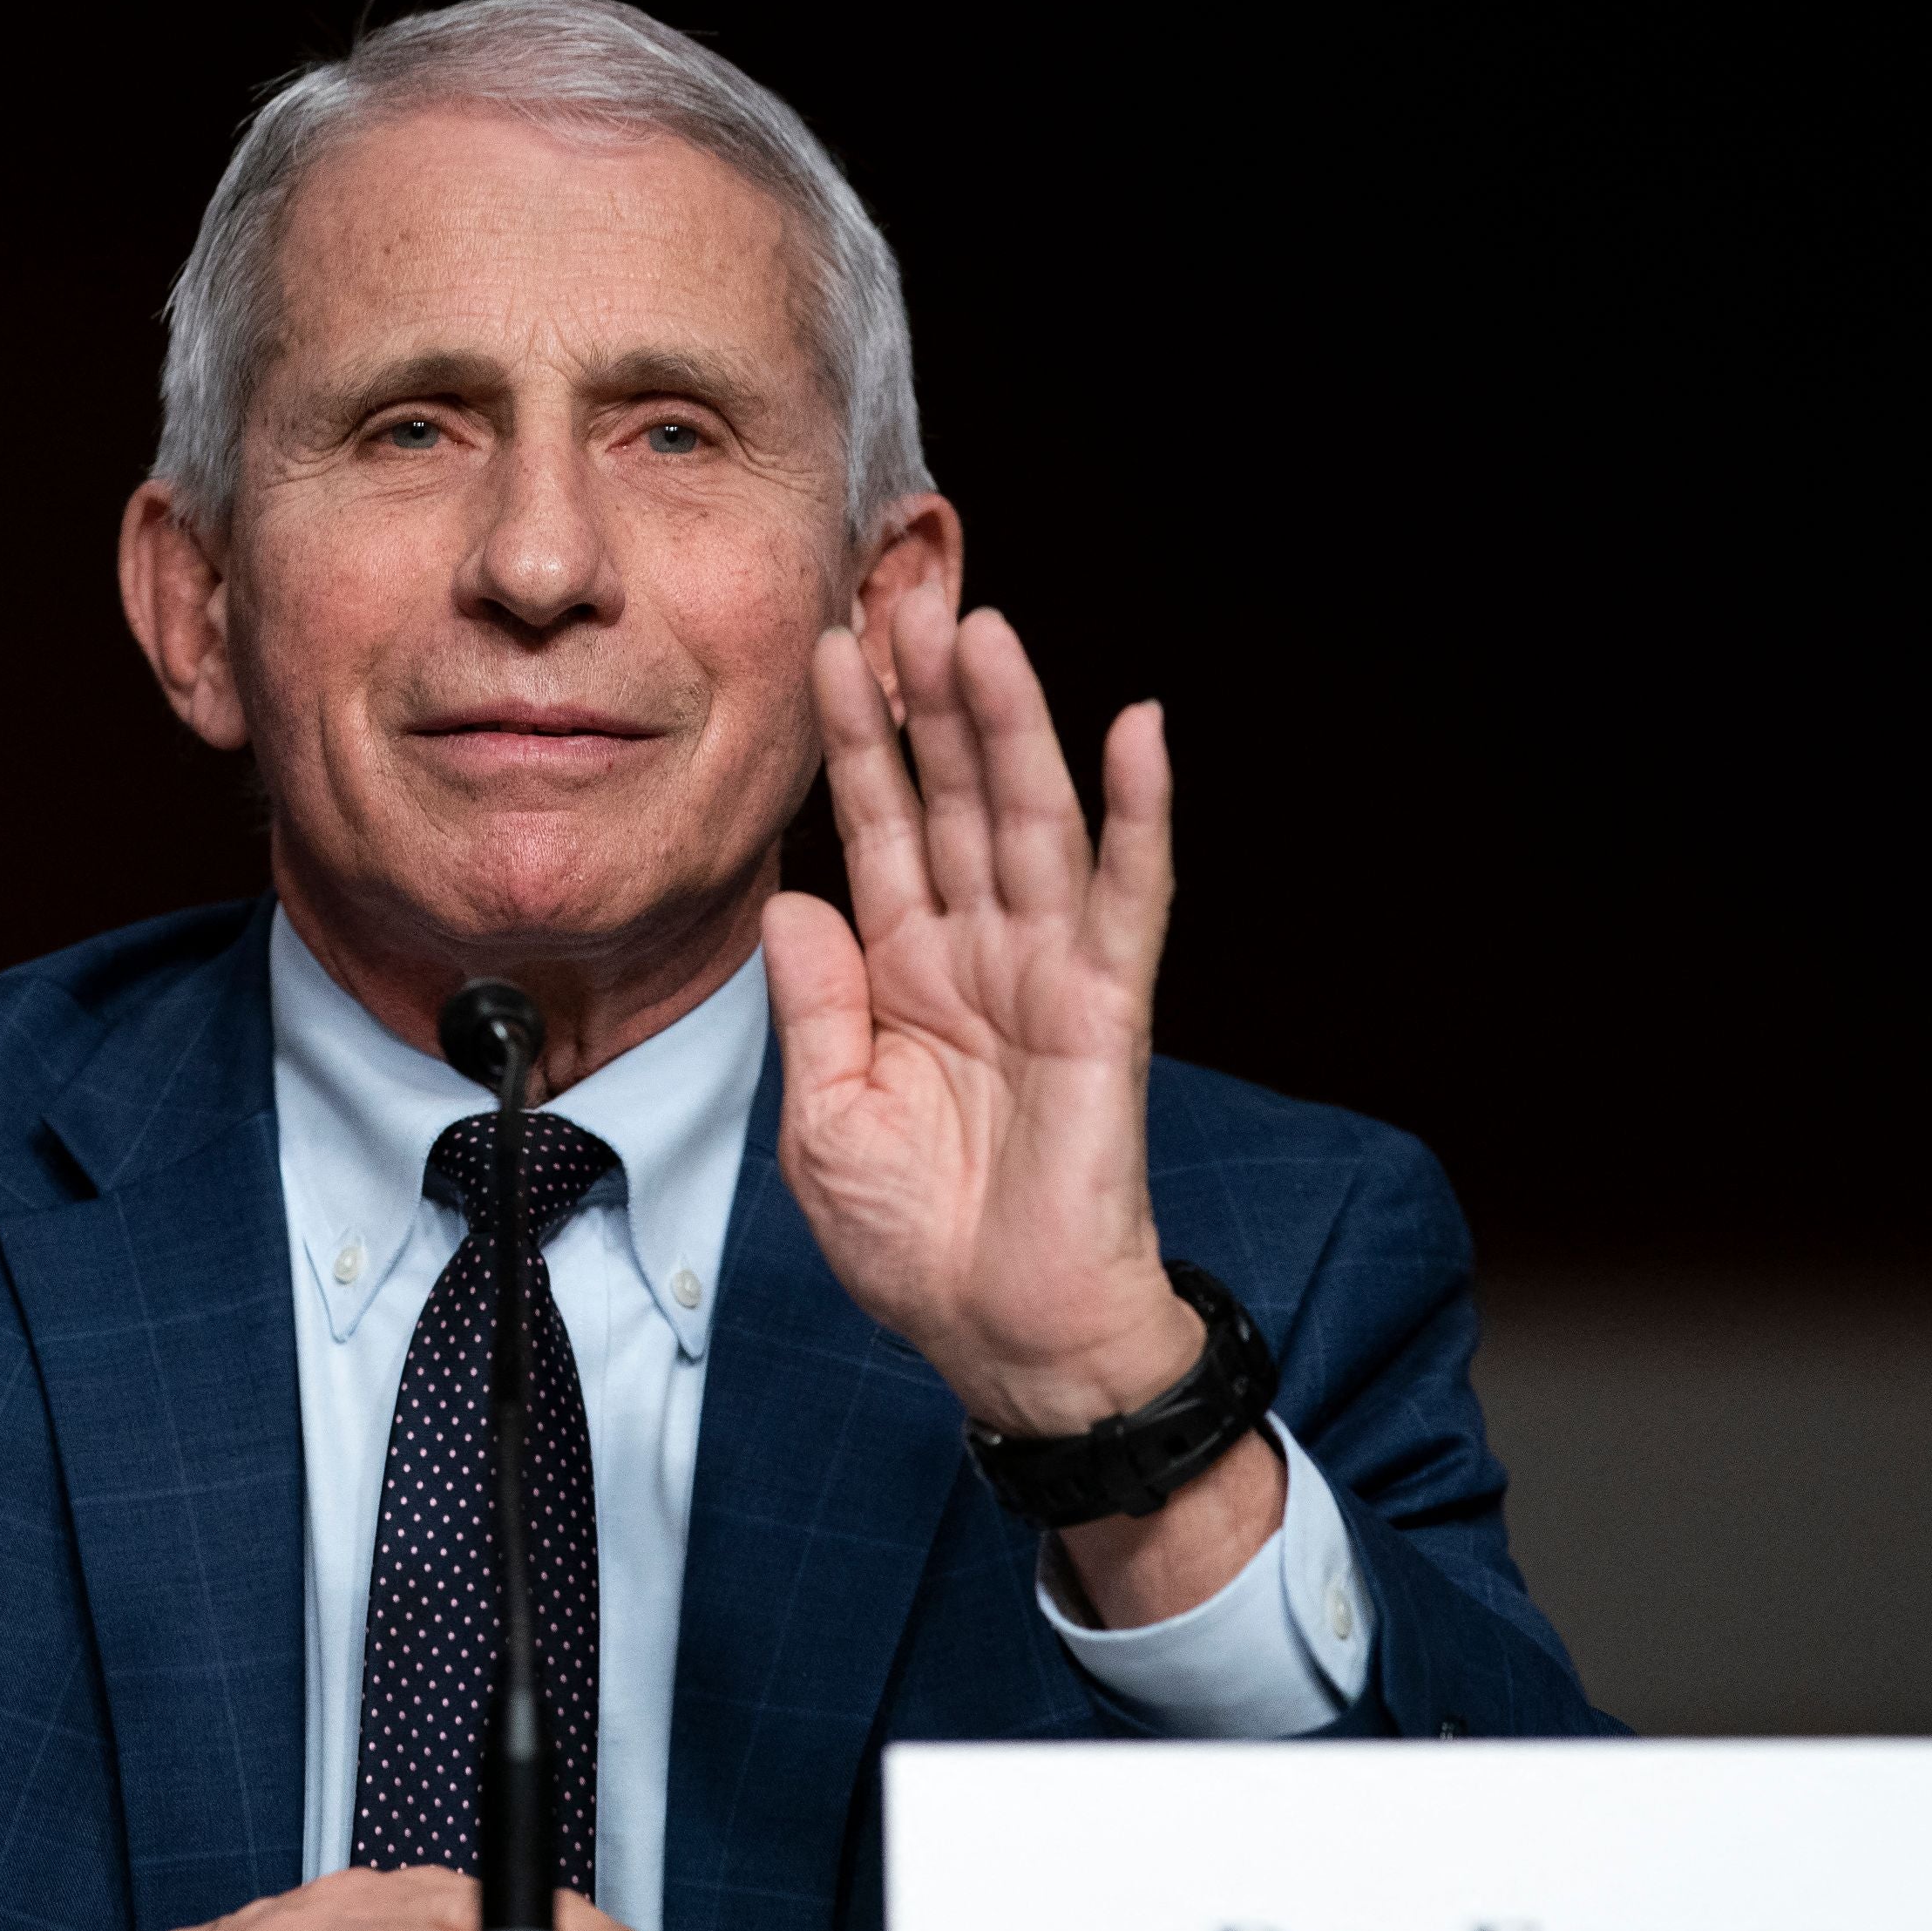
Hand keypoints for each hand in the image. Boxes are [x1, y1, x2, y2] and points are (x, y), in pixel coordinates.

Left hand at [762, 580, 1279, 1620]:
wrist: (1003, 1337)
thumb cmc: (919, 1245)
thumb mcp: (825, 1120)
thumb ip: (816, 1004)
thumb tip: (793, 900)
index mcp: (903, 974)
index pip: (873, 829)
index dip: (853, 743)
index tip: (824, 650)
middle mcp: (976, 953)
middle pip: (949, 797)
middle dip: (926, 699)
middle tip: (900, 593)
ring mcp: (1046, 973)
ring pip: (1028, 821)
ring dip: (1009, 726)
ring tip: (981, 631)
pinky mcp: (1106, 1010)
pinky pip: (1126, 897)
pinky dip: (1138, 814)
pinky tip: (1137, 730)